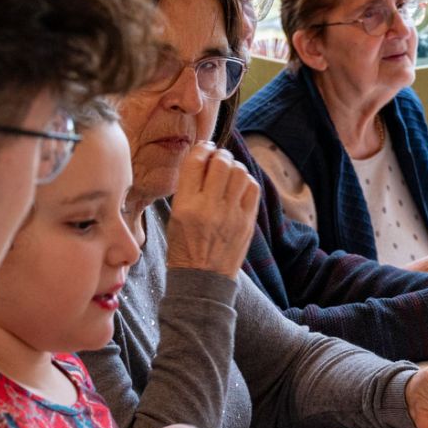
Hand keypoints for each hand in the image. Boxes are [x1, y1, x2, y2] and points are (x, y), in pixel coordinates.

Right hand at [164, 142, 259, 274]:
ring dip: (235, 167)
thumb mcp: (175, 216)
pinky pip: (253, 189)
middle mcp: (210, 207)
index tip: (205, 148)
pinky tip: (240, 186)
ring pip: (241, 173)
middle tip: (219, 159)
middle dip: (221, 155)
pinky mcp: (248, 222)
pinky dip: (247, 181)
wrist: (202, 279)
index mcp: (185, 205)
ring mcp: (232, 215)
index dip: (202, 149)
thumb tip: (205, 160)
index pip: (196, 162)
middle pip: (222, 163)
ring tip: (229, 172)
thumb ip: (189, 188)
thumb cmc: (184, 246)